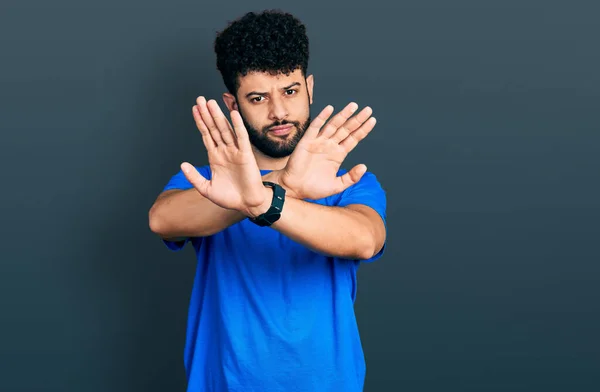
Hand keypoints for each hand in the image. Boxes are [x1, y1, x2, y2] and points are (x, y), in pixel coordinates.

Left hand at [180, 96, 266, 216]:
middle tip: (200, 99)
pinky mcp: (246, 155)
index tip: (195, 109)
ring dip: (218, 116)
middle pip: (214, 128)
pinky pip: (241, 137)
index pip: (206, 135)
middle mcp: (225, 151)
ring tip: (211, 102)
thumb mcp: (206, 188)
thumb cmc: (230, 198)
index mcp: (215, 157)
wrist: (247, 204)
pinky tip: (233, 114)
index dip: (200, 122)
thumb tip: (182, 164)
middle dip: (206, 114)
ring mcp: (235, 151)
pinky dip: (237, 126)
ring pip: (225, 130)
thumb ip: (194, 176)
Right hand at [278, 102, 375, 199]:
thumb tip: (364, 167)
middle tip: (368, 110)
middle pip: (347, 129)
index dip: (363, 130)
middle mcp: (330, 146)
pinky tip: (330, 109)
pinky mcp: (307, 141)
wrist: (295, 189)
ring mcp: (319, 142)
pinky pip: (316, 126)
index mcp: (338, 154)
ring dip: (343, 115)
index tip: (372, 120)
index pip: (354, 139)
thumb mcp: (337, 186)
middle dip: (357, 119)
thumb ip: (351, 177)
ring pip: (334, 125)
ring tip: (354, 106)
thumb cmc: (314, 188)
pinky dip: (323, 117)